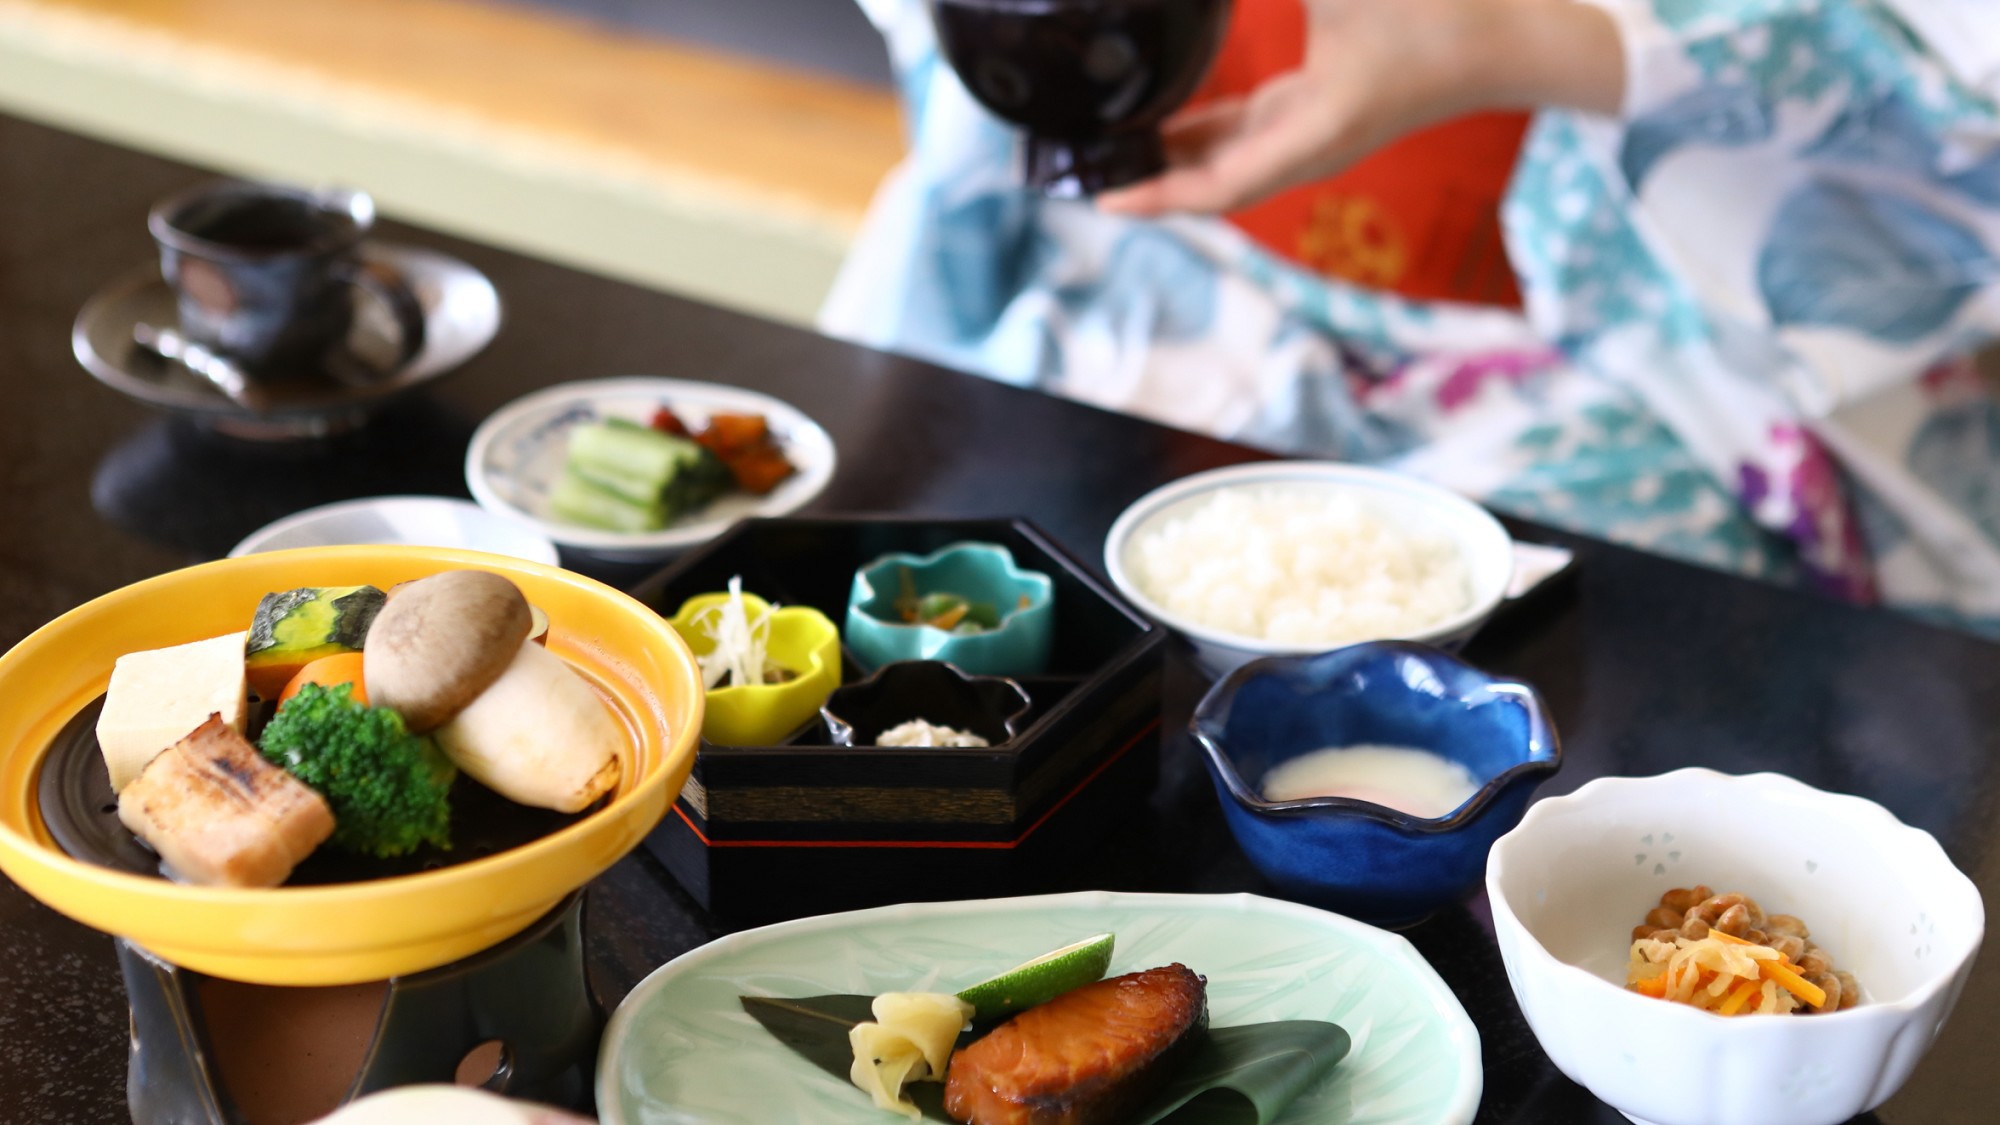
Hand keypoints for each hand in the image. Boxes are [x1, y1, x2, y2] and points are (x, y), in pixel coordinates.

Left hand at [1097, 0, 1623, 216]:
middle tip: (1079, 175)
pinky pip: (1245, 141)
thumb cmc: (1438, 8)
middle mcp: (1311, 147)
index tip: (1103, 198)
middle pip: (1211, 185)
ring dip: (1168, 165)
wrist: (1511, 35)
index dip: (1157, 198)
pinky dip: (1197, 138)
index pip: (1220, 186)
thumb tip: (1196, 2)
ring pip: (1226, 164)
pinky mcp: (1323, 115)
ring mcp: (1316, 135)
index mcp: (1316, 130)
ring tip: (1104, 154)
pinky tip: (1159, 122)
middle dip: (1146, 185)